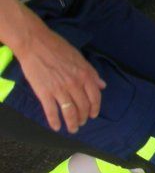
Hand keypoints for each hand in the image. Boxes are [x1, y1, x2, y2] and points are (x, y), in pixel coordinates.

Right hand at [11, 17, 105, 133]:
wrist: (34, 43)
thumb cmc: (57, 47)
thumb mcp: (79, 58)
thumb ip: (91, 73)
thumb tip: (102, 85)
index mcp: (85, 75)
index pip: (95, 97)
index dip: (95, 108)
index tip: (93, 115)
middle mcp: (75, 84)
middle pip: (83, 107)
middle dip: (83, 118)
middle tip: (81, 123)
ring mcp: (59, 89)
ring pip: (70, 112)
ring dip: (72, 123)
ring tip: (72, 128)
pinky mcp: (44, 92)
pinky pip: (51, 111)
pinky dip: (54, 121)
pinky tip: (56, 127)